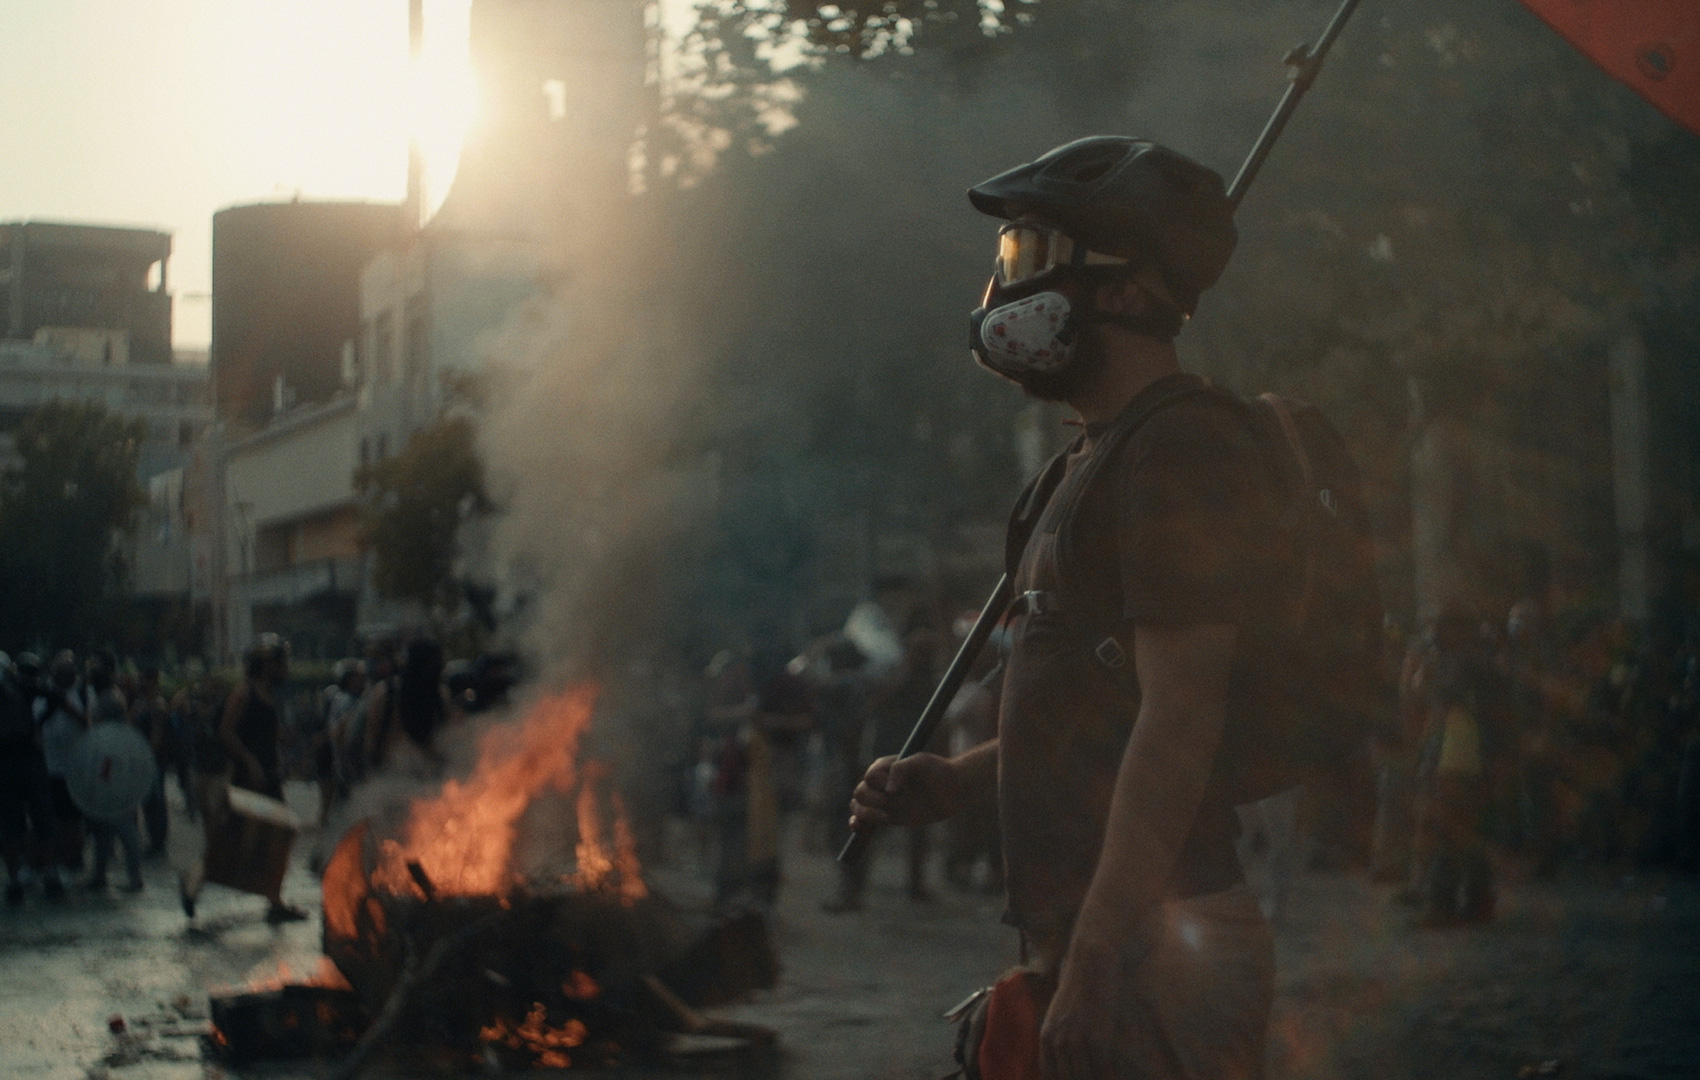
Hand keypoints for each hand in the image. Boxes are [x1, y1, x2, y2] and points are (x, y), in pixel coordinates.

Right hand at [849, 753, 961, 829]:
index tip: (897, 790)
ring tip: (887, 816)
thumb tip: (888, 790)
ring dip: (869, 814)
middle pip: (861, 792)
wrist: (951, 789)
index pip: (870, 777)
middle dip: (875, 801)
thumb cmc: (936, 771)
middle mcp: (880, 782)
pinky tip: (857, 827)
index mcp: (884, 766)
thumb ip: (901, 769)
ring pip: (859, 807)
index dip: (880, 785)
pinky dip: (858, 823)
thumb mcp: (920, 762)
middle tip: (898, 803)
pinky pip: (865, 820)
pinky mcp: (888, 815)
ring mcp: (883, 799)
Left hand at [1041, 924, 1154, 1079]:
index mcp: (1047, 1037)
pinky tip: (1115, 1079)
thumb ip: (1059, 1036)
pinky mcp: (1099, 1037)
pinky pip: (1104, 1070)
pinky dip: (1110, 1079)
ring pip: (1085, 1078)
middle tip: (1091, 1079)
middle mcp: (1058, 1042)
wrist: (1092, 959)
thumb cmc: (1080, 984)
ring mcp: (1078, 1040)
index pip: (1050, 1077)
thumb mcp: (1060, 1012)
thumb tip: (1065, 1057)